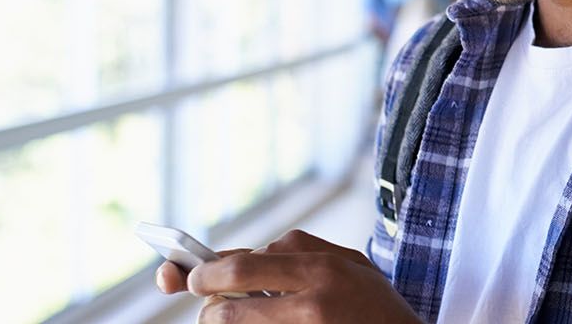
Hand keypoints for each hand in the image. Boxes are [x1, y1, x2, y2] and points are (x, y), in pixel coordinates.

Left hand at [155, 229, 419, 322]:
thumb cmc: (376, 309)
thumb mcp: (352, 267)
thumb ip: (304, 254)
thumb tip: (243, 255)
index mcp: (322, 267)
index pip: (245, 262)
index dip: (210, 270)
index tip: (195, 277)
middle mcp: (313, 298)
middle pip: (231, 291)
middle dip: (204, 294)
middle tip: (200, 300)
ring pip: (234, 321)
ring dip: (221, 321)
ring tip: (225, 319)